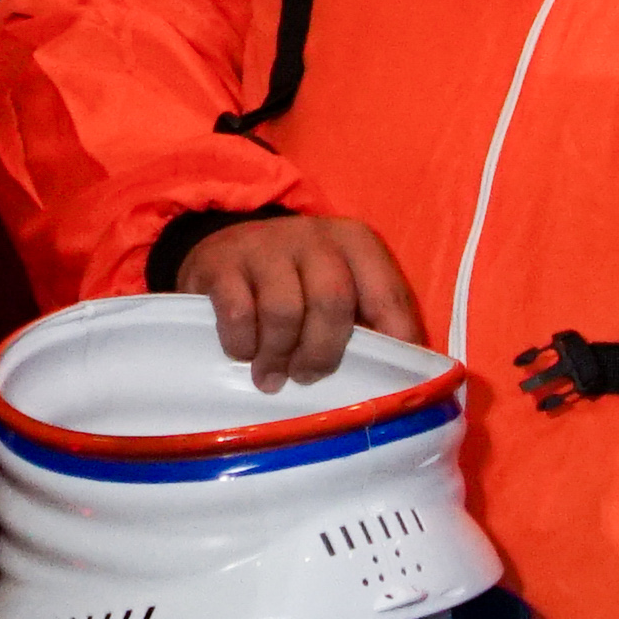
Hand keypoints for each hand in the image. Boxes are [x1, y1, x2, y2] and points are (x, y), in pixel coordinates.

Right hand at [177, 215, 421, 391]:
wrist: (224, 248)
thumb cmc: (294, 282)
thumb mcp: (335, 288)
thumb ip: (365, 322)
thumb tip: (398, 381)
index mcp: (354, 242)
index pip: (387, 296)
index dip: (392, 342)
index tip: (386, 382)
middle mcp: (314, 236)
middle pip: (332, 301)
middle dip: (321, 352)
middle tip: (307, 377)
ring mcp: (265, 245)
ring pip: (284, 311)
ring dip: (279, 356)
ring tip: (271, 377)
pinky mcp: (220, 262)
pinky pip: (239, 314)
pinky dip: (243, 345)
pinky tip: (243, 353)